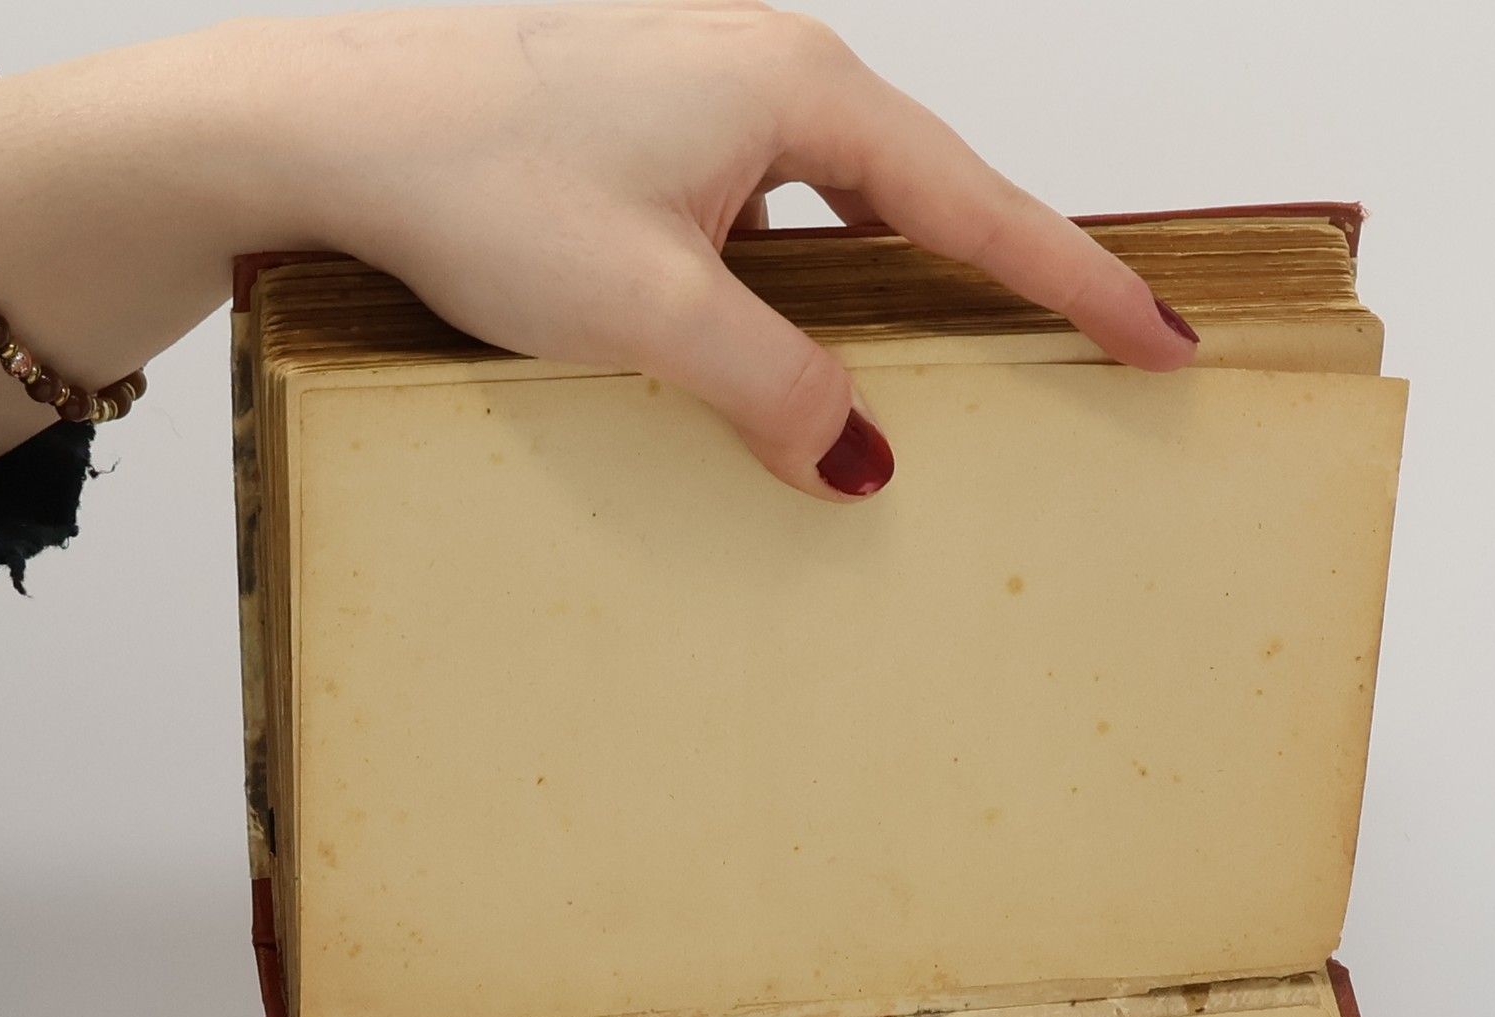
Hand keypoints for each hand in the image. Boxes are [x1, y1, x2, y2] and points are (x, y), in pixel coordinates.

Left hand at [0, 7, 1197, 490]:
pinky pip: (787, 220)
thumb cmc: (470, 181)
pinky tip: (810, 352)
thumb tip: (864, 464)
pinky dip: (822, 287)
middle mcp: (771, 74)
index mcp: (797, 92)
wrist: (327, 125)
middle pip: (936, 199)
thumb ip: (770, 387)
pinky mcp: (666, 135)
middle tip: (1103, 355)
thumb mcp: (642, 308)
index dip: (1081, 281)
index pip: (980, 207)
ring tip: (972, 377)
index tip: (1167, 338)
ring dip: (912, 295)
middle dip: (1019, 282)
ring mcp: (716, 99)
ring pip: (858, 213)